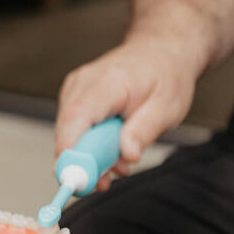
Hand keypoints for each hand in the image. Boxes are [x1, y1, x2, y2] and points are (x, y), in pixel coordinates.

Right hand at [55, 38, 199, 190]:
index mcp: (107, 83)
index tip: (74, 177)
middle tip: (104, 182)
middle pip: (67, 130)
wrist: (159, 51)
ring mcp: (74, 89)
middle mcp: (82, 84)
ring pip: (68, 132)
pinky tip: (110, 143)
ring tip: (120, 157)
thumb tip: (127, 155)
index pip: (77, 117)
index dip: (70, 149)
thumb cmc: (165, 76)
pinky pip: (73, 127)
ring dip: (90, 153)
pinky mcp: (73, 96)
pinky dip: (89, 142)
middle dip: (83, 161)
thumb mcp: (167, 108)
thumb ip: (144, 131)